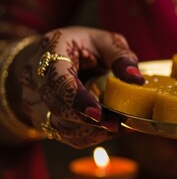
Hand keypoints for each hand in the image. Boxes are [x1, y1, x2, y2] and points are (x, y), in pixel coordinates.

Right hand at [9, 26, 144, 147]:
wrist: (55, 57)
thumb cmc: (84, 47)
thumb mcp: (104, 41)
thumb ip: (120, 56)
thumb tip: (137, 79)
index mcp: (52, 51)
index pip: (57, 78)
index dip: (77, 98)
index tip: (98, 113)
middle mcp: (36, 77)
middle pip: (56, 106)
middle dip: (87, 120)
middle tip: (116, 123)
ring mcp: (36, 99)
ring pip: (57, 126)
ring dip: (89, 131)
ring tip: (115, 127)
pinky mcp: (42, 117)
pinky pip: (62, 135)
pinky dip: (87, 137)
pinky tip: (107, 131)